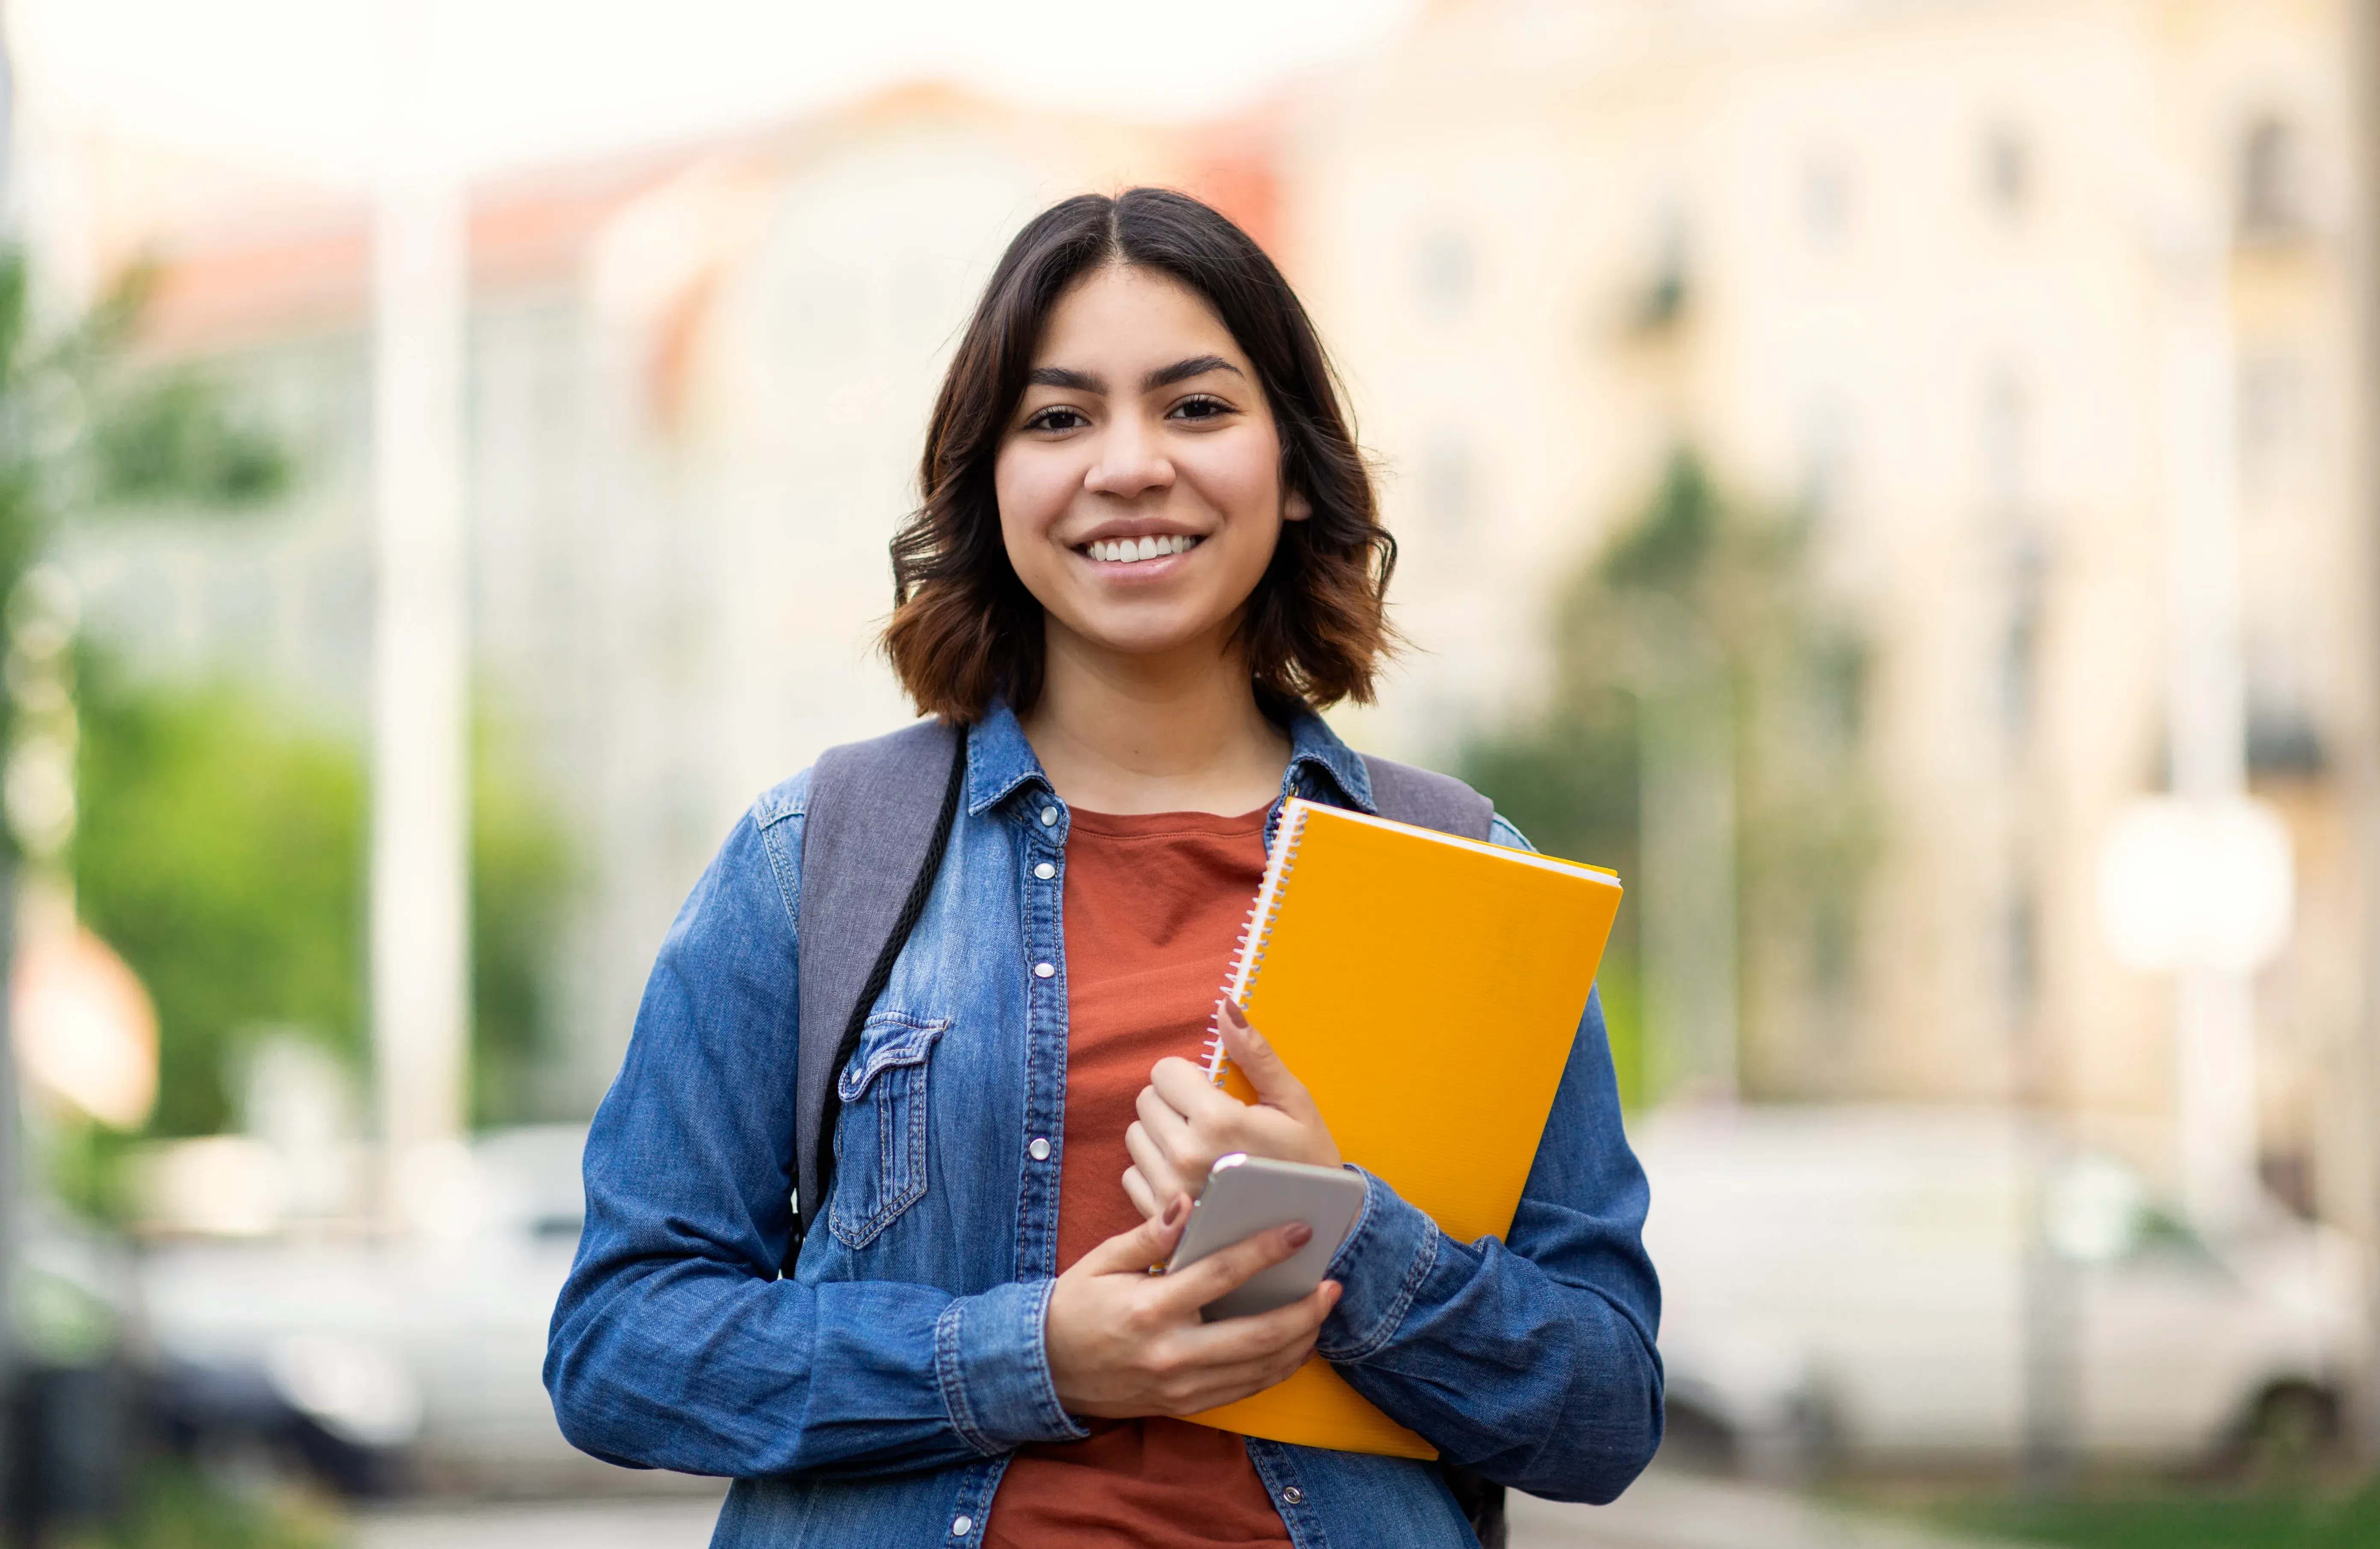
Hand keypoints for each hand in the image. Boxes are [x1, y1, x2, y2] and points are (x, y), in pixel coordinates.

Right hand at [1045, 1194, 1341, 1417]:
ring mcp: (1181, 1386)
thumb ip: (1147, 1234)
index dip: (1265, 1251)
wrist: (1046, 1371)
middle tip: (1333, 1284)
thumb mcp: (1101, 1261)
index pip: (1221, 1275)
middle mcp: (1171, 1353)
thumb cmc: (1075, 1307)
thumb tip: (1187, 1203)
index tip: (1300, 1231)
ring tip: (1323, 1311)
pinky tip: (1296, 1344)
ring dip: (1300, 1340)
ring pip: (1259, 1369)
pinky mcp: (1186, 1405)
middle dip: (1303, 1310)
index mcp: (1150, 1309)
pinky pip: (1246, 1389)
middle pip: (1256, 1335)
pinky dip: (1278, 1368)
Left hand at [1121, 999, 1340, 1221]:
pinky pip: (1132, 1175)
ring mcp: (1171, 1191)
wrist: (1317, 1234)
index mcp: (1216, 1120)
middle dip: (1174, 1104)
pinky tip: (1190, 1179)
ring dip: (1162, 1136)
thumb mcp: (1293, 1102)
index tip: (1215, 1094)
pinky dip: (1154, 1172)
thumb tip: (1226, 1007)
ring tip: (1203, 1151)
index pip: (1165, 1071)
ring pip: (1136, 1136)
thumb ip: (1255, 1053)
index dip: (1189, 1077)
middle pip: (1146, 1101)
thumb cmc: (1308, 1163)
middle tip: (1211, 1124)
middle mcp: (1185, 1155)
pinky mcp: (1162, 1218)